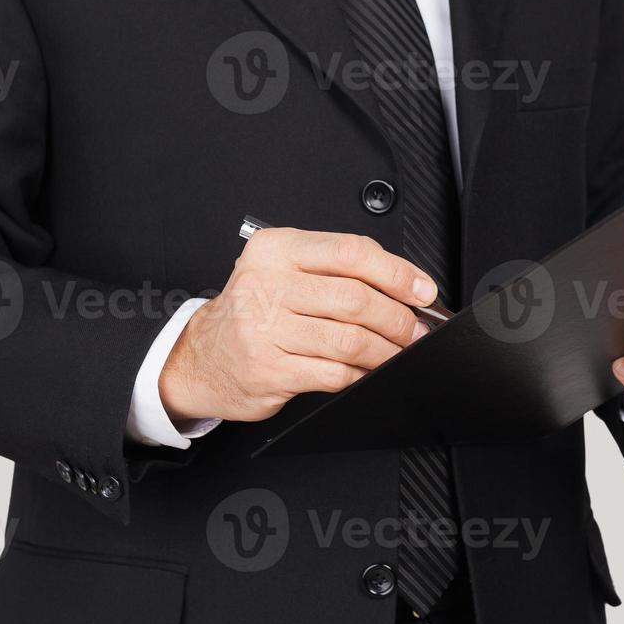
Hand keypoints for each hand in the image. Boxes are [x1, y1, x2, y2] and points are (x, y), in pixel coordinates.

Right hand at [159, 229, 436, 422]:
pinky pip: (334, 372)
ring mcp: (265, 329)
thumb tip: (405, 287)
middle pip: (355, 298)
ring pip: (350, 339)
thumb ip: (335, 271)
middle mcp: (266, 284)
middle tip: (415, 330)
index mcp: (276, 250)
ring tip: (397, 352)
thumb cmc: (252, 311)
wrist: (201, 357)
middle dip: (398, 318)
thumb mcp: (282, 271)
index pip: (351, 252)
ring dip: (385, 351)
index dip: (397, 273)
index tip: (422, 291)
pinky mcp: (270, 369)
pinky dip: (360, 374)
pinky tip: (366, 370)